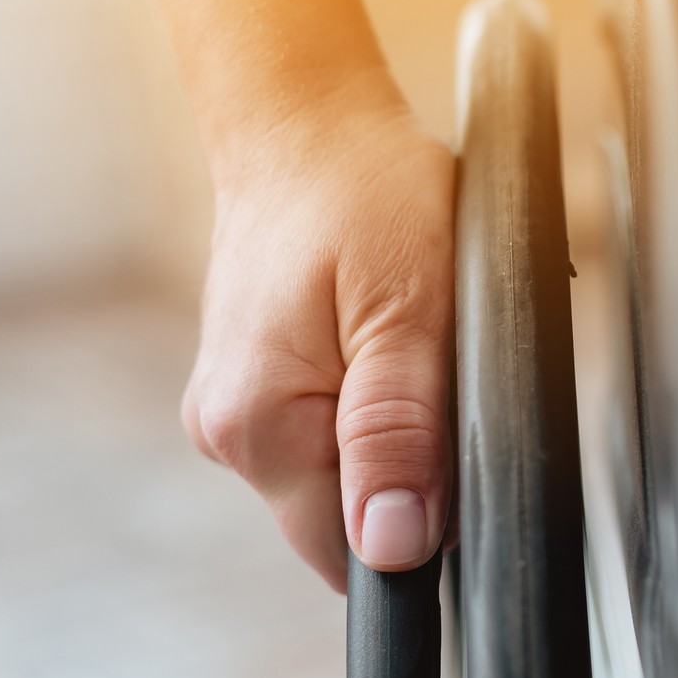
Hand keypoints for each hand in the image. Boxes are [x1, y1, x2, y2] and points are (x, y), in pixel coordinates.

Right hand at [181, 79, 454, 590]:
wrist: (306, 123)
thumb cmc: (362, 193)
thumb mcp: (411, 311)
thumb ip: (400, 433)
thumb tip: (395, 546)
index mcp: (257, 426)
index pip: (350, 554)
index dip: (419, 524)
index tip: (450, 451)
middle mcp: (228, 432)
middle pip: (349, 516)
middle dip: (412, 466)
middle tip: (434, 366)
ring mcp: (234, 409)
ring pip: (345, 471)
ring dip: (395, 427)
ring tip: (406, 337)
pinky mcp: (253, 385)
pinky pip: (330, 428)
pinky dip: (372, 397)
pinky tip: (381, 335)